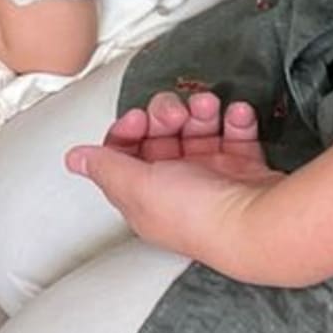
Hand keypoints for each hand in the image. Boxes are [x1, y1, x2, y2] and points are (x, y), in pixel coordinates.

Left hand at [66, 90, 284, 280]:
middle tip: (176, 111)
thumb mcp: (136, 186)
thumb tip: (73, 159)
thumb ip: (105, 167)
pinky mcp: (246, 173)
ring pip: (199, 131)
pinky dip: (236, 119)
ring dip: (202, 111)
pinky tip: (237, 115)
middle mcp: (178, 189)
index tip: (138, 119)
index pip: (127, 154)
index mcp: (146, 197)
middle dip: (166, 114)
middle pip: (162, 137)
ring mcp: (214, 180)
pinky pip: (237, 135)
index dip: (128, 130)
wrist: (258, 224)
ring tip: (210, 107)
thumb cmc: (197, 214)